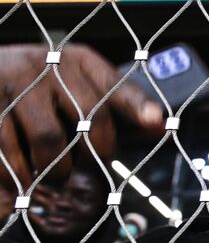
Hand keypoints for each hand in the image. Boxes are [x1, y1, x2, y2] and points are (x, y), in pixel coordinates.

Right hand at [0, 43, 163, 188]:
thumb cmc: (41, 84)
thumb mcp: (77, 84)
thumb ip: (116, 107)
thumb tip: (160, 129)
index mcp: (79, 60)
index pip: (115, 83)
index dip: (137, 104)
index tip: (156, 121)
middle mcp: (50, 66)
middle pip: (89, 114)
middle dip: (96, 151)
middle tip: (90, 166)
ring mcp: (17, 83)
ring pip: (49, 139)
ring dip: (57, 168)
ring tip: (56, 175)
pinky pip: (9, 150)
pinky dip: (20, 174)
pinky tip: (23, 181)